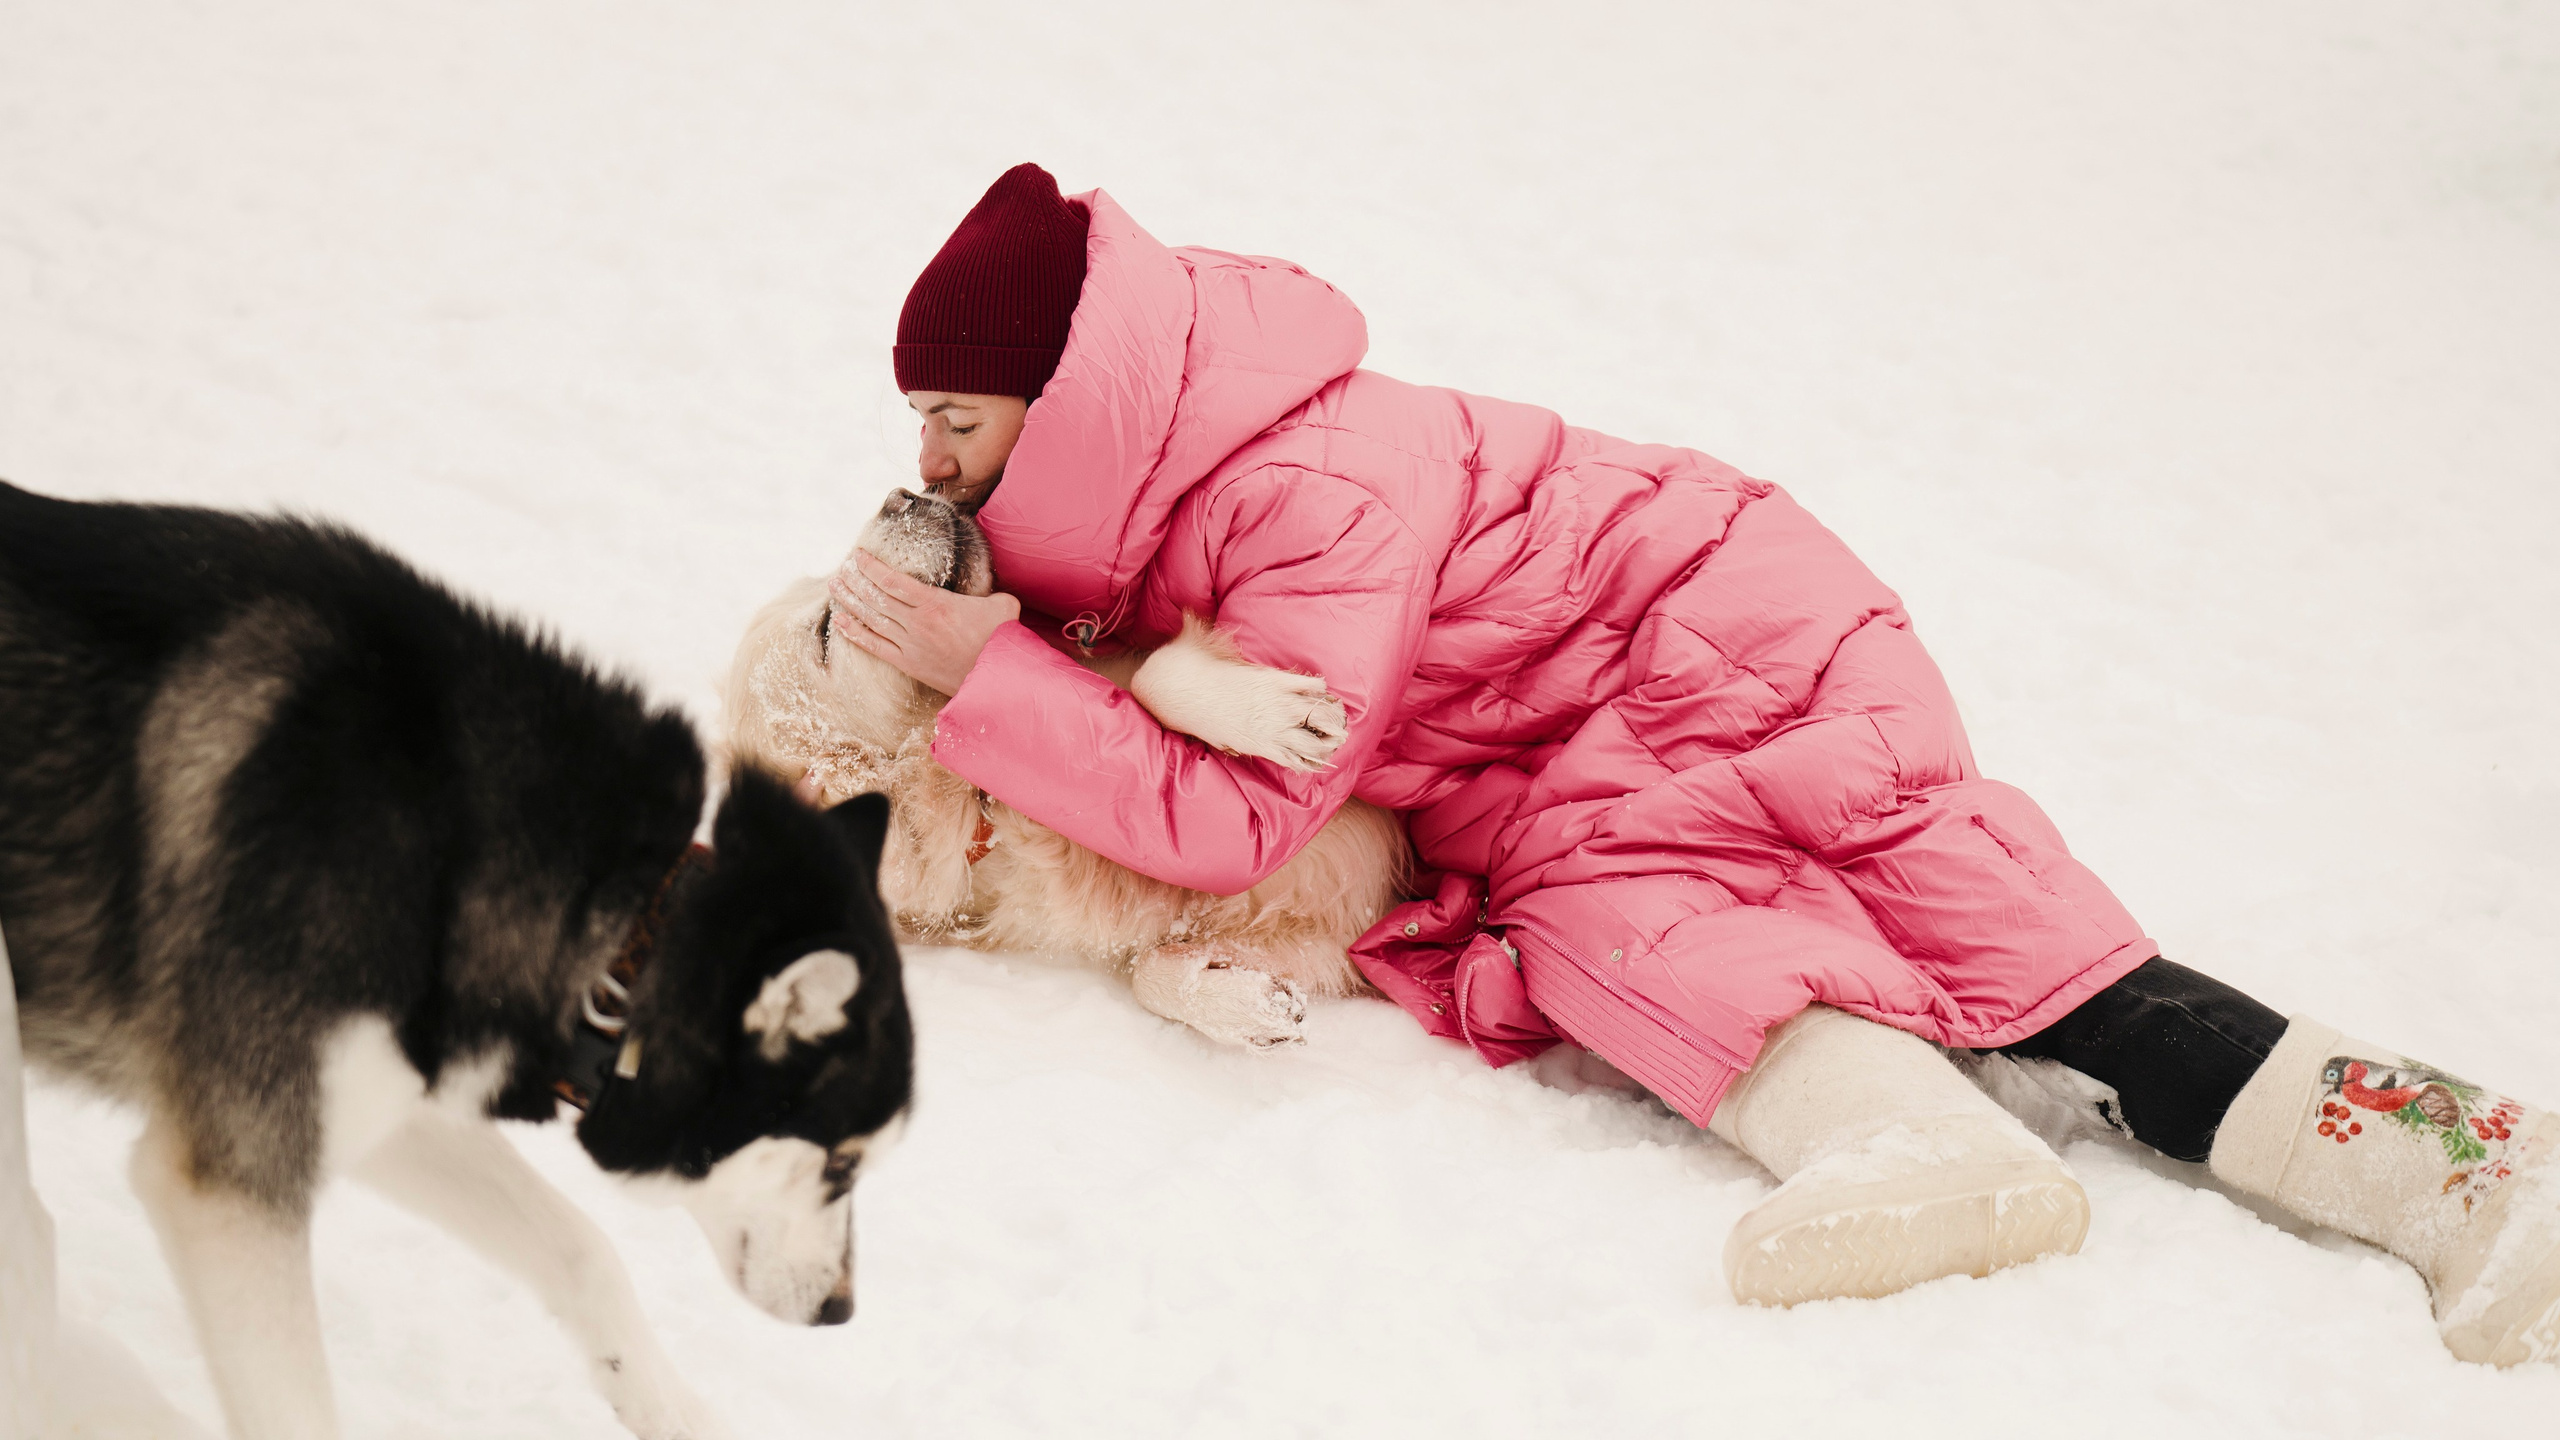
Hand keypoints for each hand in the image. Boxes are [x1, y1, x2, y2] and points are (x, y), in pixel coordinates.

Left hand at [829, 550, 1021, 696]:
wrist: (999, 679)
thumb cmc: (1002, 640)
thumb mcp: (1003, 605)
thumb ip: (991, 592)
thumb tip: (991, 588)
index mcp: (936, 603)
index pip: (894, 581)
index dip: (872, 567)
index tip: (858, 555)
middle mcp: (917, 622)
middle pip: (876, 597)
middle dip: (855, 580)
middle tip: (841, 568)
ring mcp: (911, 645)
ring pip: (872, 619)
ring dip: (850, 601)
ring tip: (835, 586)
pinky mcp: (909, 665)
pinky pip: (875, 647)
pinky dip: (855, 634)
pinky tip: (840, 622)